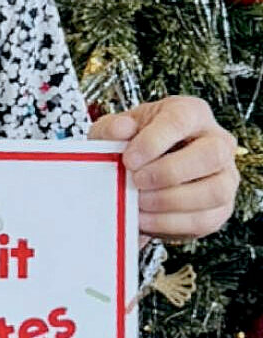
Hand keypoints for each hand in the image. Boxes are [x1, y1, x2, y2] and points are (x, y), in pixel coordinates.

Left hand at [89, 95, 237, 241]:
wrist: (138, 175)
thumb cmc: (131, 145)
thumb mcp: (113, 131)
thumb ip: (112, 128)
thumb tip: (120, 129)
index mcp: (191, 113)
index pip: (181, 120)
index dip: (154, 141)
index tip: (129, 159)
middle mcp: (217, 142)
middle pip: (211, 155)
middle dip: (170, 172)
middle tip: (136, 181)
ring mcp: (225, 176)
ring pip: (215, 191)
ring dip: (171, 201)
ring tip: (138, 203)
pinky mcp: (220, 208)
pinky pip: (205, 220)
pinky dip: (170, 223)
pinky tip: (144, 219)